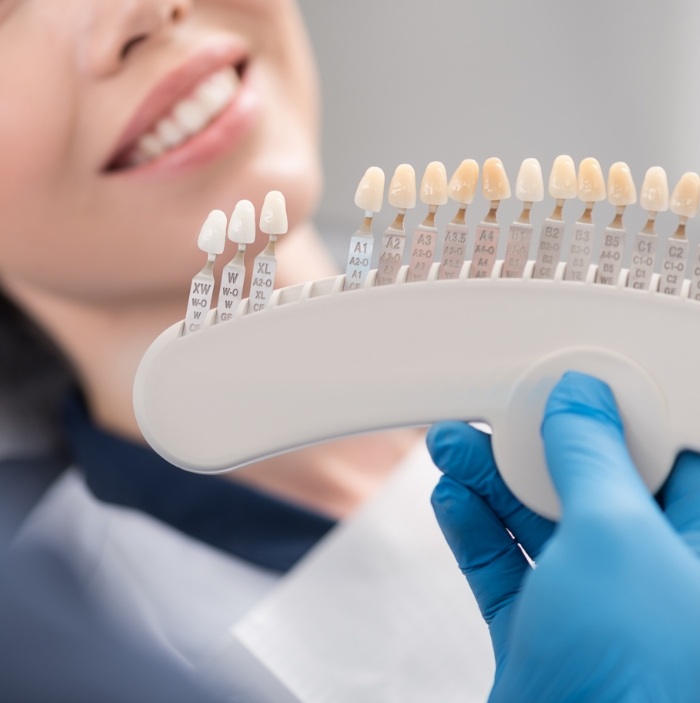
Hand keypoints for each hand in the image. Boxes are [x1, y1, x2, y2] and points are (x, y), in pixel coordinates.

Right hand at [427, 371, 699, 701]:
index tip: (570, 383)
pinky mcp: (541, 635)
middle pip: (586, 483)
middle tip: (494, 411)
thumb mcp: (617, 537)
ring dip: (490, 479)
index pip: (665, 455)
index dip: (616, 413)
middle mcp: (651, 577)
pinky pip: (503, 565)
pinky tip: (453, 497)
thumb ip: (591, 458)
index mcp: (697, 547)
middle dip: (533, 444)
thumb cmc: (645, 682)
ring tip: (451, 445)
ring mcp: (592, 609)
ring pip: (537, 521)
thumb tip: (579, 399)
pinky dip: (473, 528)